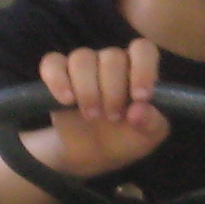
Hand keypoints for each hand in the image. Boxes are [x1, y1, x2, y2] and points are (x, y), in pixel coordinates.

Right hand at [31, 39, 169, 175]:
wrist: (93, 153)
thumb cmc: (126, 137)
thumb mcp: (147, 137)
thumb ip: (152, 123)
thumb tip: (138, 111)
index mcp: (137, 70)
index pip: (142, 50)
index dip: (142, 69)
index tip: (139, 98)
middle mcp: (111, 62)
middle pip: (112, 57)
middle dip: (113, 91)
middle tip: (113, 118)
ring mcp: (84, 66)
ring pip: (82, 58)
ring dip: (87, 89)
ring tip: (92, 115)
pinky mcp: (58, 75)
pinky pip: (52, 63)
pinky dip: (58, 80)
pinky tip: (67, 100)